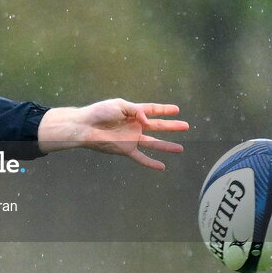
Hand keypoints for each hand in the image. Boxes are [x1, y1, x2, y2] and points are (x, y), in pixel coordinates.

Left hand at [37, 99, 188, 169]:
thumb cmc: (99, 112)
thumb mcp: (119, 105)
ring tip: (181, 148)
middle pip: (157, 126)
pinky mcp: (126, 149)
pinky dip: (151, 163)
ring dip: (167, 146)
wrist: (85, 127)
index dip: (164, 110)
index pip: (152, 110)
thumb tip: (148, 121)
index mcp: (132, 112)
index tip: (176, 110)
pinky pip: (141, 157)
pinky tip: (162, 167)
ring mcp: (131, 138)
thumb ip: (136, 111)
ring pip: (154, 143)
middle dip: (171, 126)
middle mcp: (134, 125)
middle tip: (186, 126)